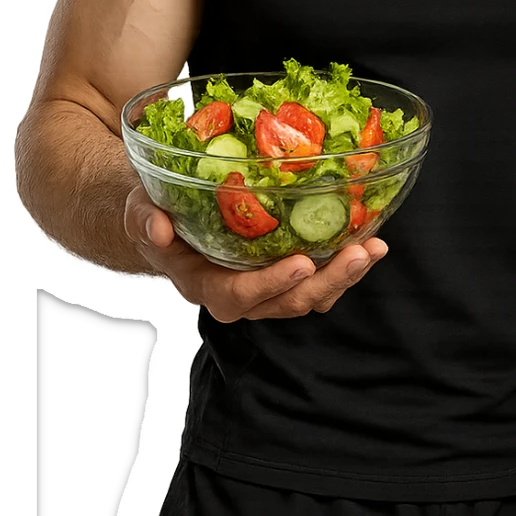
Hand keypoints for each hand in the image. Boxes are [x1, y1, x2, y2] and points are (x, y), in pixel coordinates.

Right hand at [123, 184, 386, 321]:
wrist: (171, 219)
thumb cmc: (157, 215)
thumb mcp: (140, 212)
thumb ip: (145, 221)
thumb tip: (158, 229)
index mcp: (206, 285)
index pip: (238, 297)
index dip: (269, 285)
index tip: (299, 264)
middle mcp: (243, 294)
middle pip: (289, 302)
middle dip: (327, 281)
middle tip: (359, 254)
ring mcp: (269, 286)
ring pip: (312, 295)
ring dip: (346, 275)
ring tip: (375, 248)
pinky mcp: (287, 272)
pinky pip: (321, 277)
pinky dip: (347, 263)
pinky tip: (372, 239)